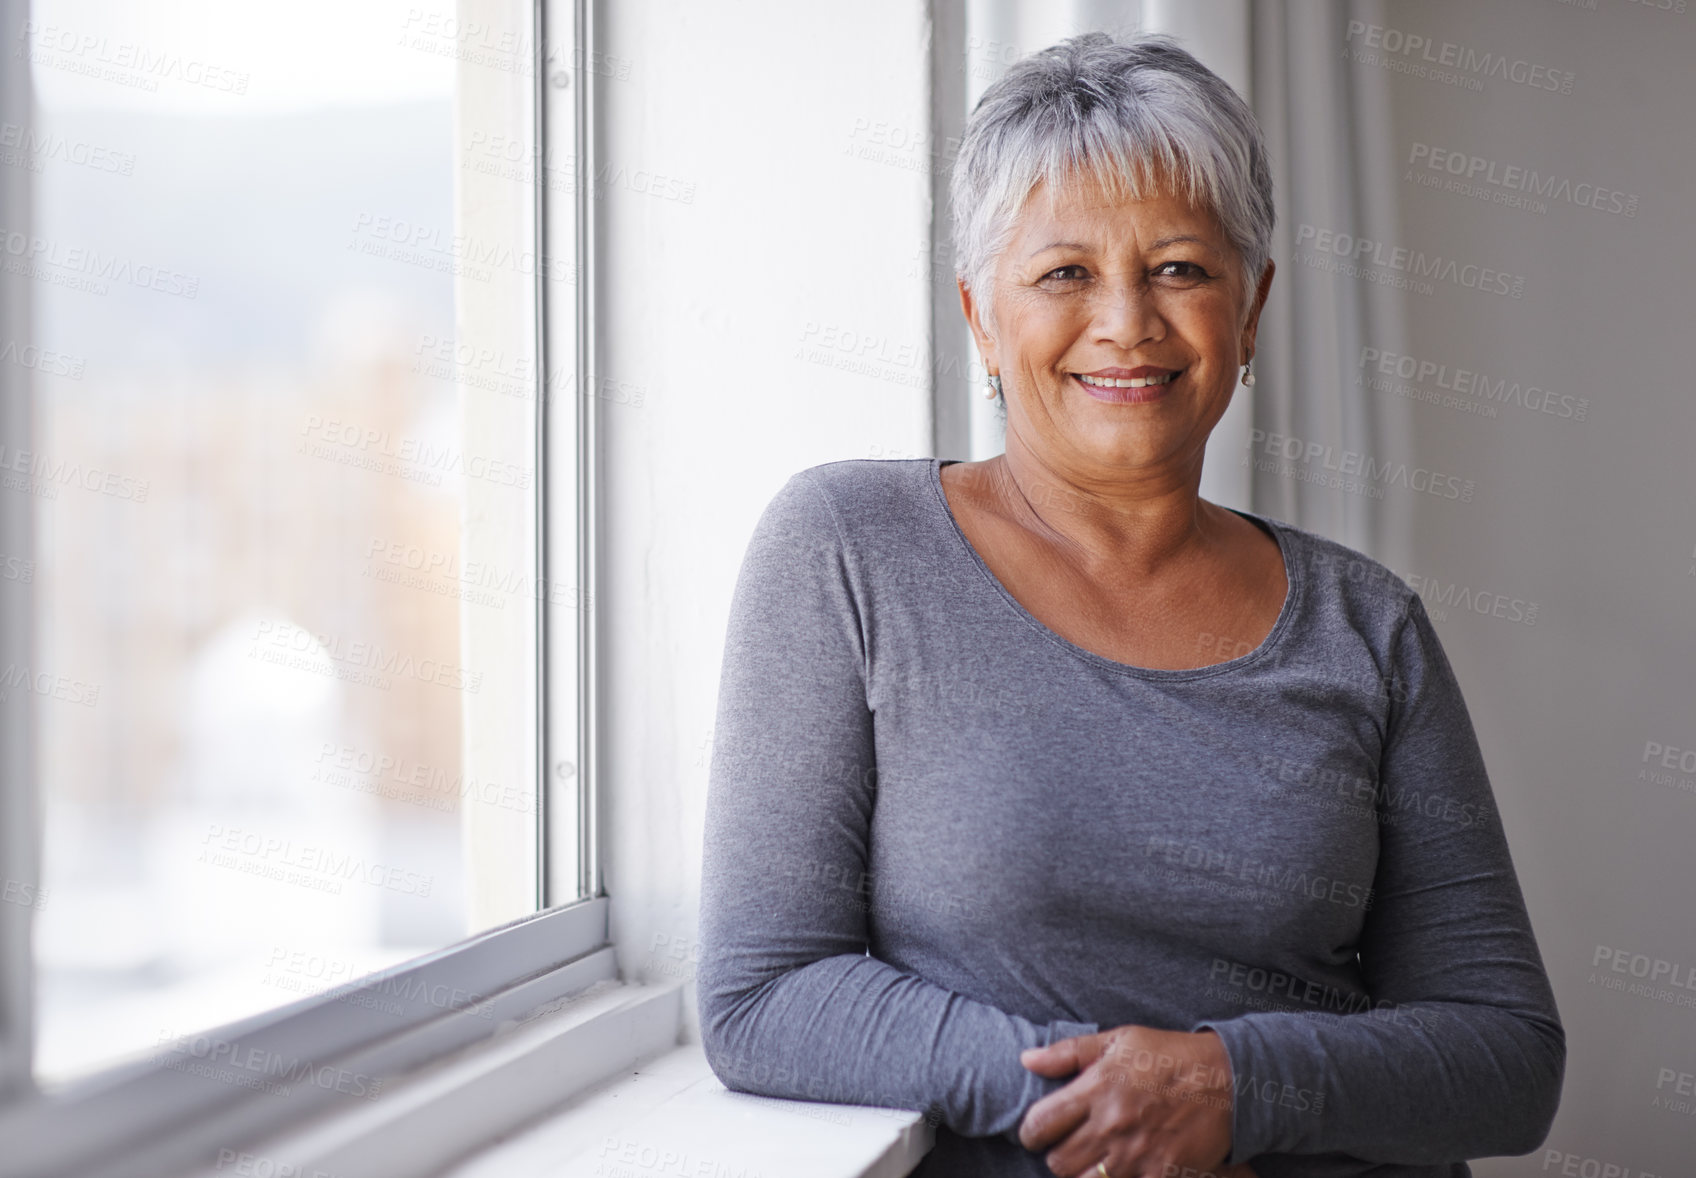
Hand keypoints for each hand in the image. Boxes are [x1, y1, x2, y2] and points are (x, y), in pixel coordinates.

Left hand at [1017, 1024, 1236, 1177]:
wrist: (1229, 1080)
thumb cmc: (1169, 1056)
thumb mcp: (1119, 1040)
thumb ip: (1068, 1052)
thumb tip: (1026, 1060)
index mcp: (1096, 1088)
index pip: (1039, 1124)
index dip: (1031, 1133)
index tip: (1038, 1132)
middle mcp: (1111, 1124)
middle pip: (1058, 1163)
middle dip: (1058, 1157)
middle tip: (1069, 1148)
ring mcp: (1136, 1154)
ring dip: (1085, 1175)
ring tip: (1096, 1160)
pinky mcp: (1160, 1175)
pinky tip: (1124, 1171)